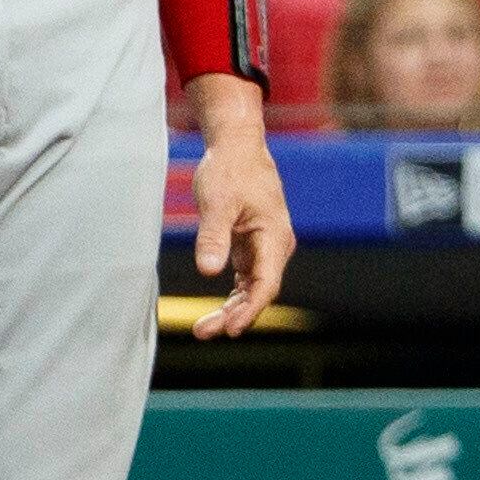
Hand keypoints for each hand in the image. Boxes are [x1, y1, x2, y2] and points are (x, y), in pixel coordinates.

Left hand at [182, 84, 293, 340]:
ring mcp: (265, 248)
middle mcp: (275, 247)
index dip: (249, 310)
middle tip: (203, 332)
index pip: (266, 284)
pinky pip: (245, 280)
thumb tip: (209, 271)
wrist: (237, 147)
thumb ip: (213, 236)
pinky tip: (215, 312)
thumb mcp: (217, 202)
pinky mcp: (252, 247)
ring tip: (203, 329)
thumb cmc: (229, 170)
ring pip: (252, 289)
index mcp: (274, 237)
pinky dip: (232, 296)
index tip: (230, 329)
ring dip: (232, 309)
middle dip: (235, 316)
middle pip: (259, 292)